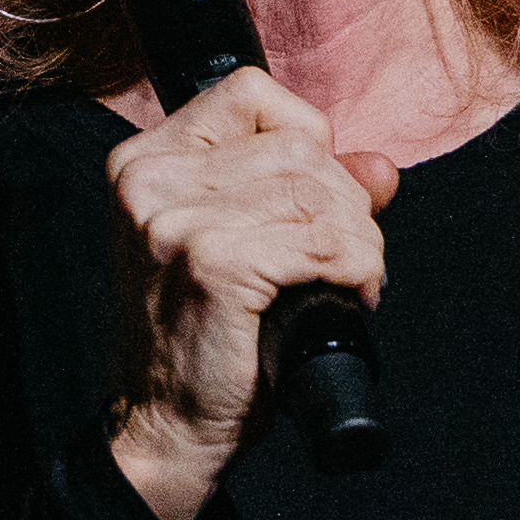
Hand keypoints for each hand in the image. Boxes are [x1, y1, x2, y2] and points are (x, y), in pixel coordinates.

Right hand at [103, 66, 398, 519]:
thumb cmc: (199, 341)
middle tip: (343, 258)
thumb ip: (305, 193)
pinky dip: (356, 269)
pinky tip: (346, 298)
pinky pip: (326, 241)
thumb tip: (379, 168)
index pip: (248, 93)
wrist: (164, 427)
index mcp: (140, 165)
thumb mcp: (239, 247)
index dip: (304, 136)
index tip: (312, 197)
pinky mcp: (214, 263)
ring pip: (320, 191)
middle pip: (298, 145)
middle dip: (345, 202)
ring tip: (347, 281)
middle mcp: (147, 183)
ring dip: (357, 240)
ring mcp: (175, 222)